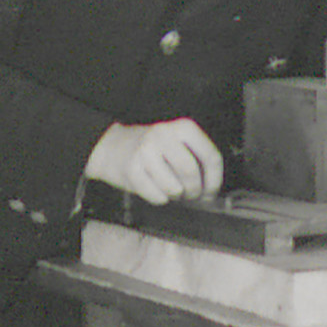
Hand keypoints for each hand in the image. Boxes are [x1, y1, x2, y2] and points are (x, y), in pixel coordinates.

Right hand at [85, 118, 222, 204]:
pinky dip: (160, 198)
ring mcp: (146, 150)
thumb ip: (196, 158)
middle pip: (191, 172)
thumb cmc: (152, 149)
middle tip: (191, 195)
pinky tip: (155, 189)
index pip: (211, 156)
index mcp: (183, 127)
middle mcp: (165, 135)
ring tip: (172, 190)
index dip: (214, 180)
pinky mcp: (132, 168)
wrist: (112, 147)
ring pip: (174, 187)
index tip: (211, 192)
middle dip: (194, 191)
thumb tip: (211, 188)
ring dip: (176, 195)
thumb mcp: (178, 142)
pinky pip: (157, 196)